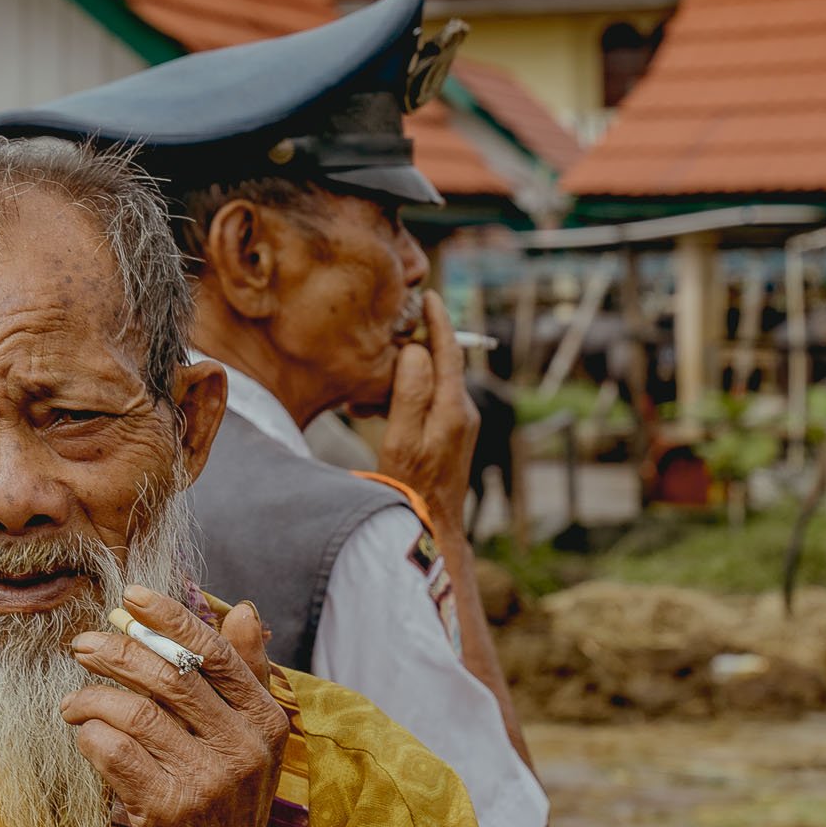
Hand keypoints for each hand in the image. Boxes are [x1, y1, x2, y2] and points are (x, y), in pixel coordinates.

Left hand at [61, 588, 288, 826]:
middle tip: (82, 644)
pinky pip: (115, 751)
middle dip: (117, 651)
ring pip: (135, 712)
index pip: (215, 654)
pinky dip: (91, 736)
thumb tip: (243, 609)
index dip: (171, 618)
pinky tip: (84, 736)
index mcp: (265, 723)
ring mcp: (207, 782)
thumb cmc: (224, 805)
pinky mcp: (168, 811)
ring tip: (73, 702)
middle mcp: (243, 750)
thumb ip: (245, 676)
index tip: (131, 595)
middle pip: (169, 676)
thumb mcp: (249, 742)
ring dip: (92, 697)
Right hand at [377, 290, 479, 536]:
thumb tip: (415, 351)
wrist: (431, 530)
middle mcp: (463, 412)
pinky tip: (376, 417)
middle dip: (406, 356)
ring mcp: (460, 425)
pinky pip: (428, 404)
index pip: (448, 352)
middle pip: (439, 365)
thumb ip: (410, 393)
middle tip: (371, 367)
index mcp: (453, 408)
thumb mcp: (401, 440)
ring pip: (430, 385)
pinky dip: (403, 401)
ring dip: (398, 384)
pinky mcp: (452, 436)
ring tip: (362, 406)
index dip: (439, 322)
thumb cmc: (408, 489)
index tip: (430, 296)